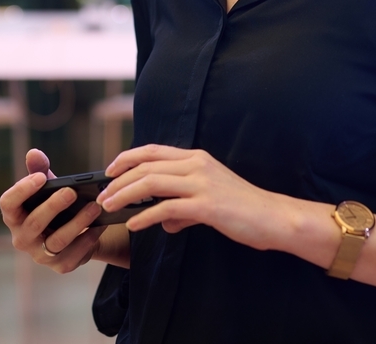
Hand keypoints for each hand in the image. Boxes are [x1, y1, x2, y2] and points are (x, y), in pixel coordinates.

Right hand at [0, 149, 104, 273]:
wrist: (75, 233)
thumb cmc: (55, 205)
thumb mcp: (48, 187)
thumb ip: (40, 170)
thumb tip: (33, 153)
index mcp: (14, 216)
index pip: (7, 203)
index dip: (21, 190)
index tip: (41, 177)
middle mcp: (22, 238)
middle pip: (34, 223)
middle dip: (53, 206)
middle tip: (72, 191)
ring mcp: (40, 255)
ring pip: (57, 241)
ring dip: (77, 223)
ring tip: (95, 206)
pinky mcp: (61, 265)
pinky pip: (74, 255)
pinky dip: (88, 239)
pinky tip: (100, 225)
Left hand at [97, 144, 290, 250]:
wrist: (273, 216)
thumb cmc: (242, 208)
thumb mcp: (210, 199)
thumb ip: (184, 207)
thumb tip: (164, 222)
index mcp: (197, 158)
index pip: (153, 150)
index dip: (127, 158)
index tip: (109, 171)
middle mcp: (197, 165)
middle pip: (146, 166)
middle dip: (118, 181)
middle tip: (103, 197)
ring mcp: (202, 183)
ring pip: (151, 183)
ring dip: (125, 195)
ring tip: (110, 208)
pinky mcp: (206, 205)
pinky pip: (166, 208)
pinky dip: (145, 217)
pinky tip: (135, 226)